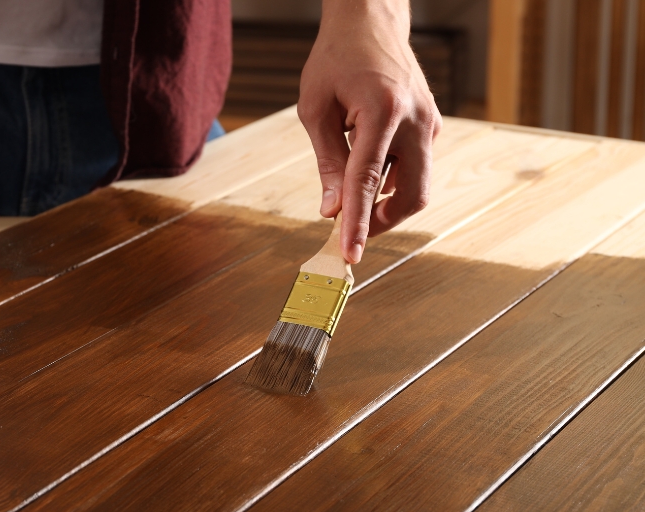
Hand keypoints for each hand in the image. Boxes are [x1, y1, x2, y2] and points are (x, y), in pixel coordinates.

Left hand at [297, 0, 441, 263]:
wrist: (370, 22)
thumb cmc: (336, 59)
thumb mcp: (316, 109)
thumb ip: (326, 162)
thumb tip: (331, 209)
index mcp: (383, 110)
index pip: (368, 180)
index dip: (358, 222)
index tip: (349, 253)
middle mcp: (416, 119)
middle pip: (411, 194)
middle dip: (382, 222)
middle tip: (350, 232)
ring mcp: (429, 123)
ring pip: (418, 186)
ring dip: (387, 204)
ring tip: (353, 201)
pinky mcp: (430, 125)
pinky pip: (416, 168)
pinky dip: (392, 183)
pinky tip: (366, 176)